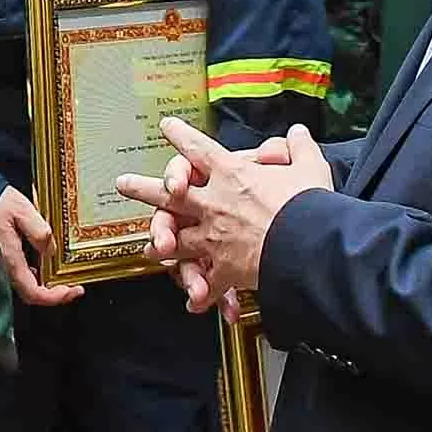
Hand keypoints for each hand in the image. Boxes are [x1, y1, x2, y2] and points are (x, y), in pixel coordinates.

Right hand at [0, 185, 82, 306]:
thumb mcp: (21, 210)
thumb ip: (38, 231)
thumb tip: (50, 251)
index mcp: (10, 260)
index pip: (34, 292)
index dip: (54, 297)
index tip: (72, 290)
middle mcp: (4, 268)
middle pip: (32, 293)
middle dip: (54, 293)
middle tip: (73, 287)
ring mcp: (1, 265)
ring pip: (26, 285)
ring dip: (46, 284)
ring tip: (62, 276)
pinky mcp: (1, 258)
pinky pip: (20, 274)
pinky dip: (35, 275)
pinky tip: (43, 264)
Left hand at [115, 118, 331, 311]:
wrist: (309, 246)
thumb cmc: (309, 204)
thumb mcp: (309, 167)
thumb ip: (298, 149)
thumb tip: (298, 133)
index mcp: (231, 174)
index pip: (200, 150)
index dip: (181, 136)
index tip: (166, 127)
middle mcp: (214, 204)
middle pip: (169, 195)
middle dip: (144, 188)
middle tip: (123, 183)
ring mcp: (214, 238)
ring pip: (178, 240)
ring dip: (162, 244)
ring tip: (150, 250)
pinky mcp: (225, 269)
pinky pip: (209, 283)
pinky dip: (202, 295)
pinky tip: (194, 304)